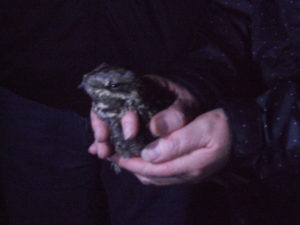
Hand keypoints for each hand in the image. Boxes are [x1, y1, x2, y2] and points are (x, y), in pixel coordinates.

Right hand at [88, 75, 198, 157]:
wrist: (190, 106)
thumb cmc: (187, 103)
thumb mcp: (186, 105)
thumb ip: (175, 114)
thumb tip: (155, 128)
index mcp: (141, 87)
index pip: (122, 95)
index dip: (120, 116)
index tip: (129, 135)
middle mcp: (129, 98)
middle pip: (107, 109)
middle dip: (104, 129)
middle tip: (107, 148)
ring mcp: (127, 112)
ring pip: (107, 122)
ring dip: (104, 139)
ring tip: (104, 154)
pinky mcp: (129, 125)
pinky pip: (114, 132)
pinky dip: (109, 143)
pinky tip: (106, 154)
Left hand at [112, 108, 230, 185]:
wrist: (242, 135)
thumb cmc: (222, 128)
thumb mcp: (201, 129)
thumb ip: (176, 142)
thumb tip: (149, 154)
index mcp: (188, 166)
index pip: (152, 169)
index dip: (132, 163)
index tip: (116, 153)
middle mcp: (187, 175)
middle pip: (151, 176)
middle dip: (132, 166)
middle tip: (115, 154)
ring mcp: (189, 174)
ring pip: (156, 177)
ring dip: (140, 168)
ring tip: (126, 155)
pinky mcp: (190, 170)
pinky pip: (164, 174)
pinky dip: (150, 168)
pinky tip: (145, 157)